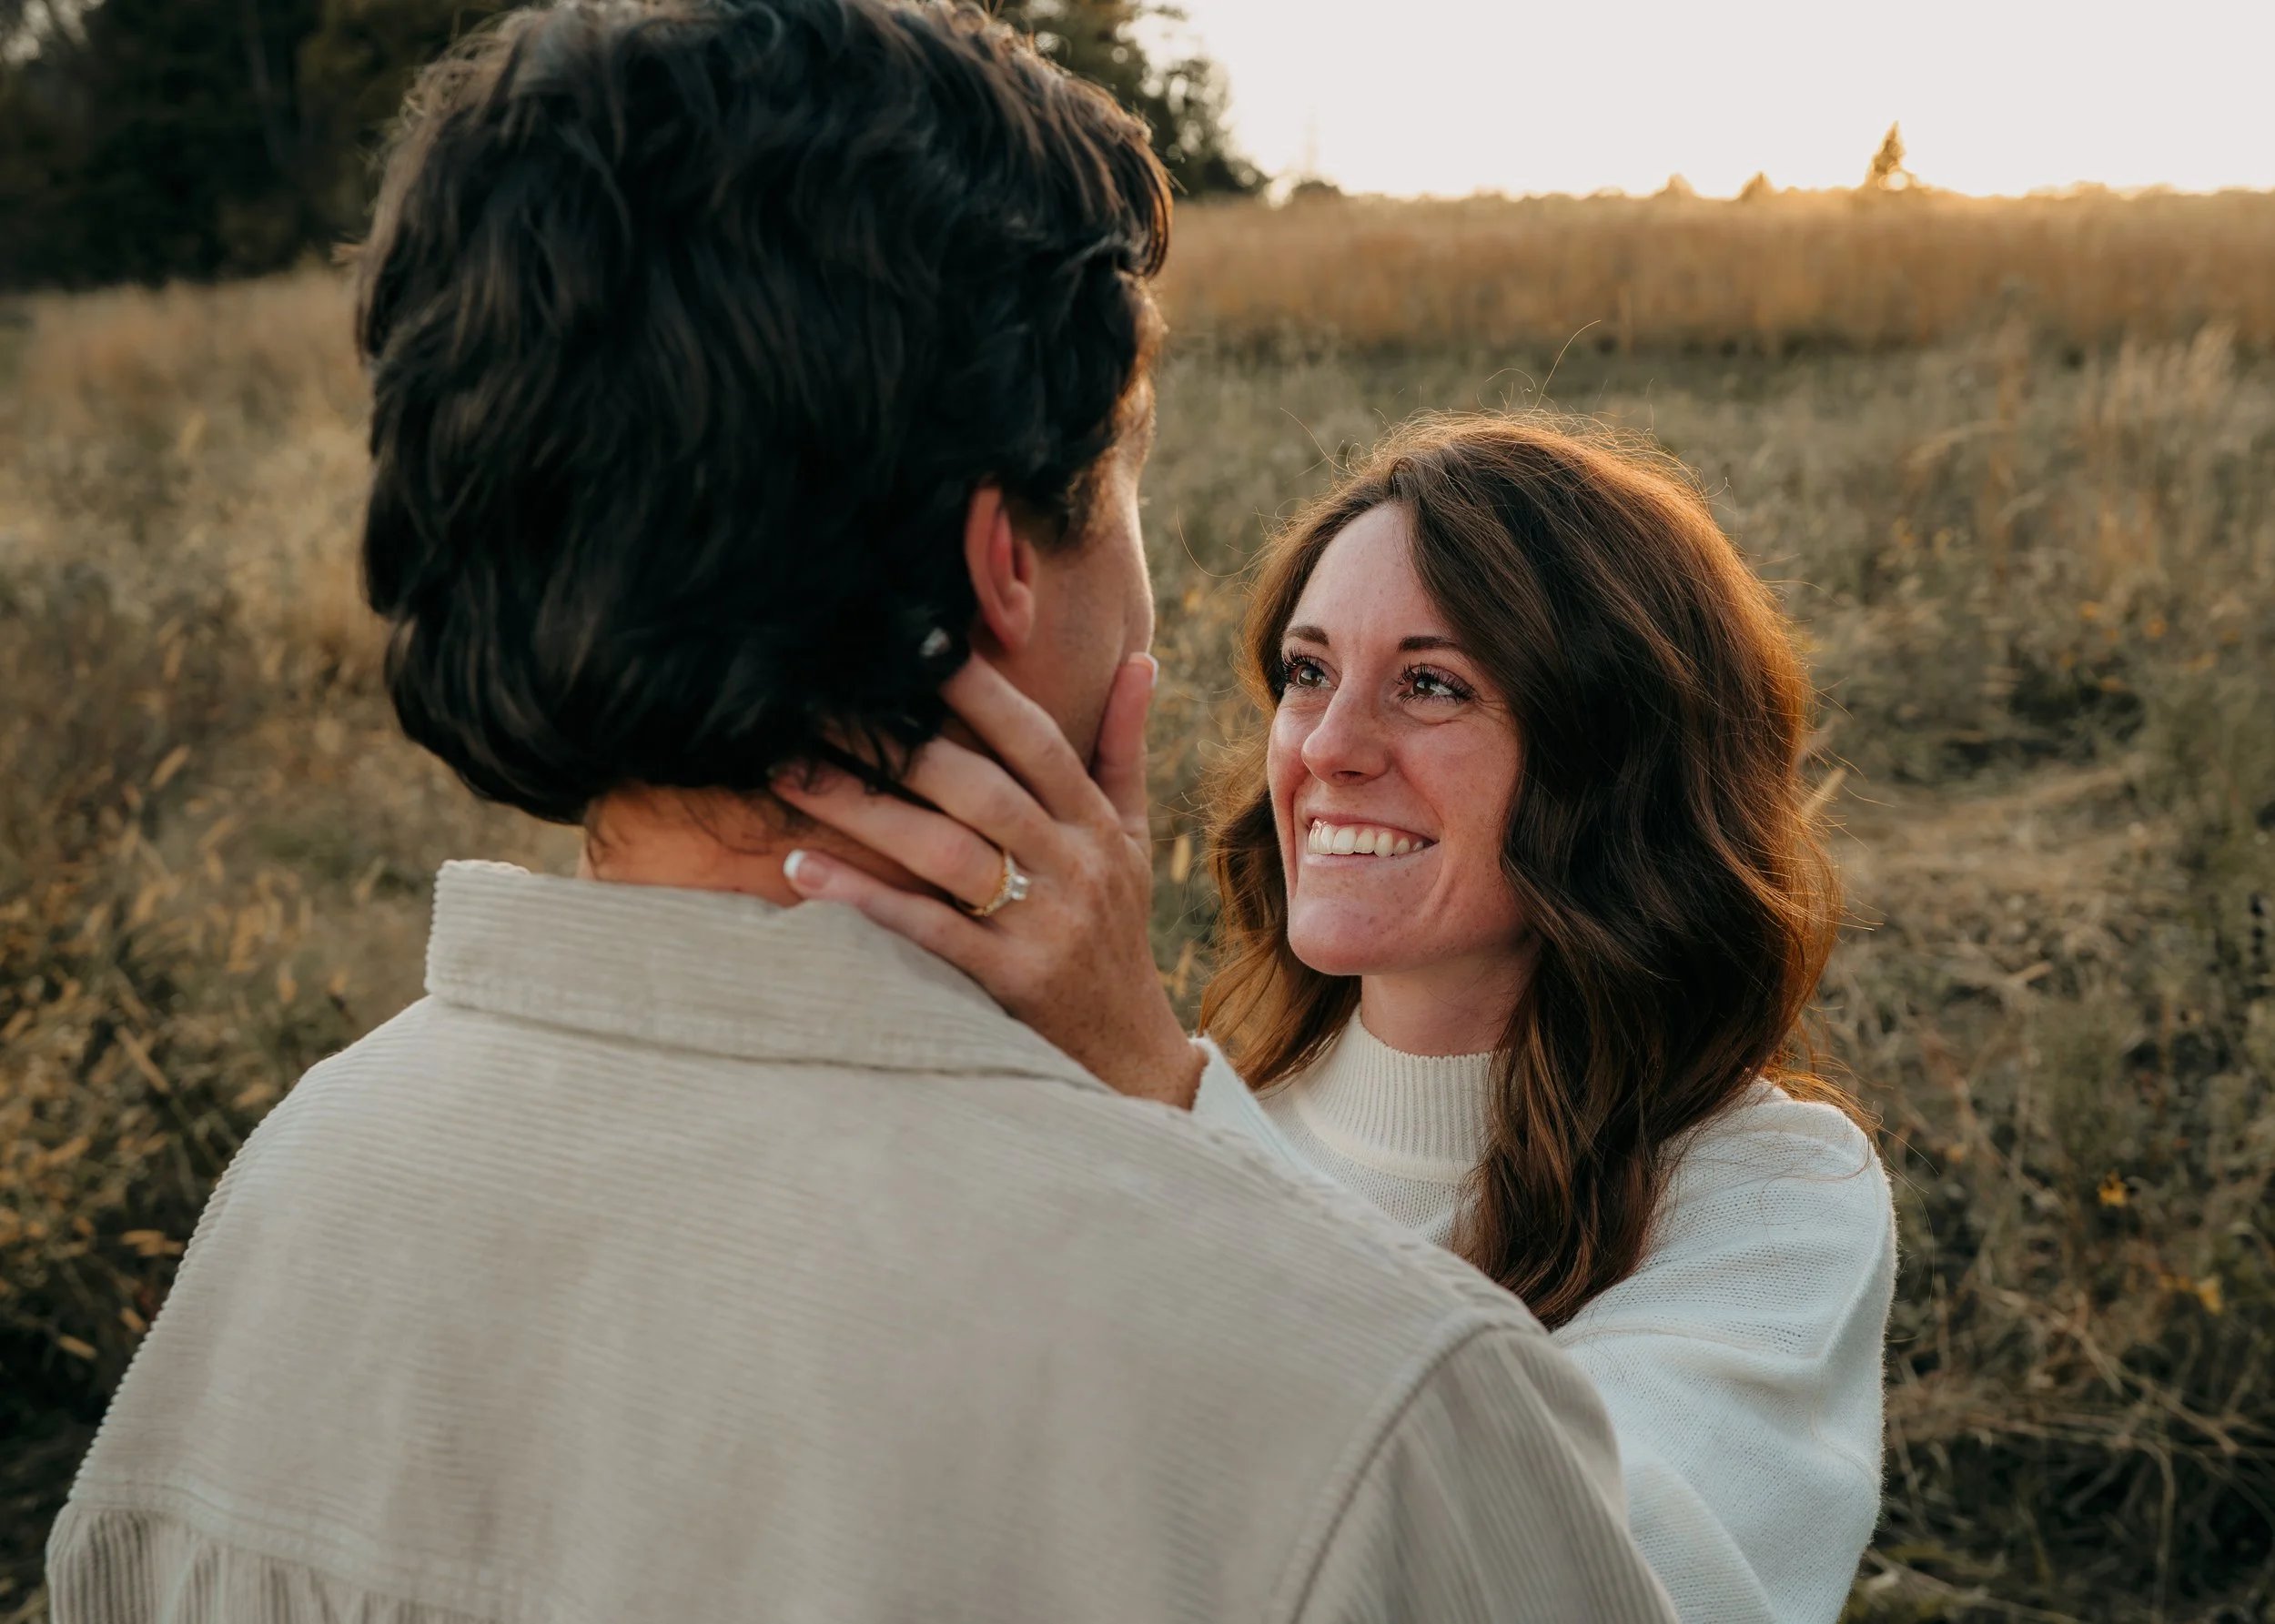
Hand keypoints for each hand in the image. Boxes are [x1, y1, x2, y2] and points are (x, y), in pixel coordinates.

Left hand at [773, 655, 1201, 1108]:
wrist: (1129, 1054)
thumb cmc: (1115, 933)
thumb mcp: (1133, 841)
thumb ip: (1123, 750)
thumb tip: (1138, 661)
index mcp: (1096, 826)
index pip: (1037, 741)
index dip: (980, 689)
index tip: (915, 642)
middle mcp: (1075, 867)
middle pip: (979, 788)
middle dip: (896, 742)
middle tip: (816, 703)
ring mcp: (1043, 926)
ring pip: (945, 852)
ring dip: (862, 810)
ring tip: (790, 773)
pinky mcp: (1010, 981)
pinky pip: (926, 928)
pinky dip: (863, 897)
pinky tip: (803, 869)